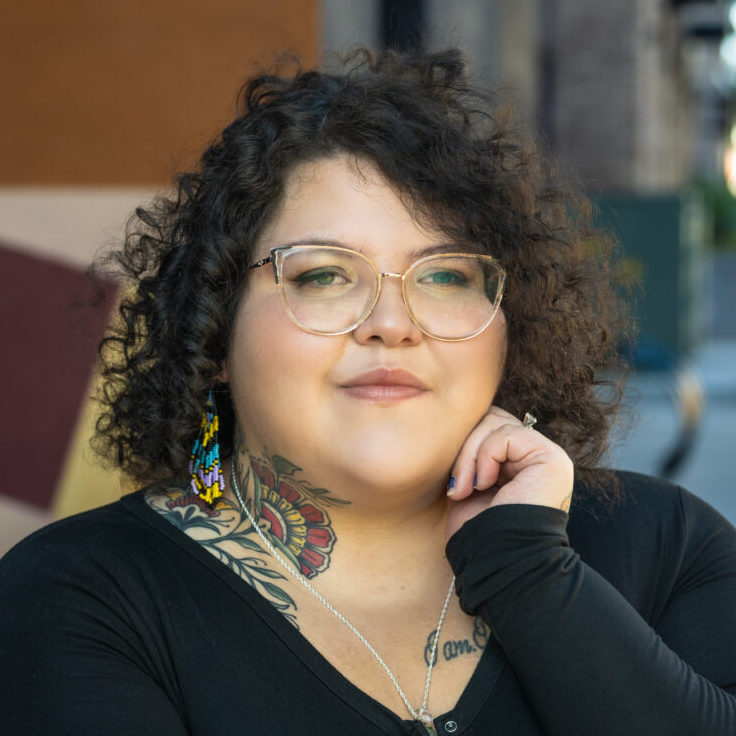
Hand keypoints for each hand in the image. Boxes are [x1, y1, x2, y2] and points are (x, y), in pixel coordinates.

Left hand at [445, 406, 573, 541]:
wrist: (497, 561)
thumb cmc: (478, 530)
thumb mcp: (469, 482)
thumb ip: (474, 451)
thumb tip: (459, 422)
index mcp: (520, 462)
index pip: (488, 425)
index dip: (464, 445)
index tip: (454, 482)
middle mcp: (537, 456)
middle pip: (492, 418)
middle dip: (465, 448)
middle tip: (457, 484)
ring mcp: (548, 456)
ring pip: (496, 424)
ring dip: (470, 456)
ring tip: (466, 488)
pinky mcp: (552, 459)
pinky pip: (506, 435)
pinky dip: (485, 457)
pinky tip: (485, 485)